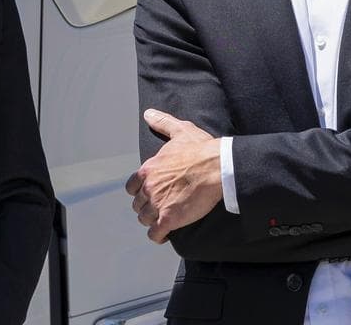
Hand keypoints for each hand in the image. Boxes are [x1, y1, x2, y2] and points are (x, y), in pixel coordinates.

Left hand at [125, 109, 223, 243]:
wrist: (217, 167)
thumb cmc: (201, 149)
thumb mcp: (180, 130)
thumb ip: (163, 122)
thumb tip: (149, 114)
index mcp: (149, 169)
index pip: (132, 187)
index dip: (140, 192)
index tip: (149, 194)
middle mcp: (149, 187)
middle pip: (138, 205)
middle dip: (147, 207)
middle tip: (160, 208)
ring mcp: (157, 204)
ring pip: (144, 219)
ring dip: (152, 221)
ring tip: (162, 221)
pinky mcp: (169, 219)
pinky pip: (155, 233)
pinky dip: (158, 236)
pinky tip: (164, 235)